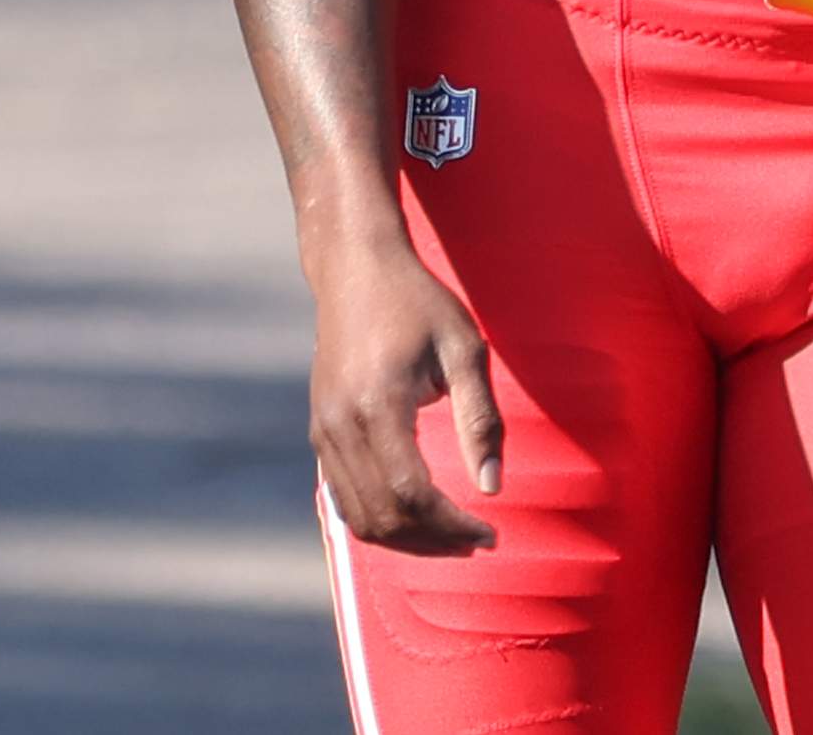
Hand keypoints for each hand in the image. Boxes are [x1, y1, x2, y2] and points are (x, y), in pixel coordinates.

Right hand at [309, 235, 503, 555]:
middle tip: (477, 543)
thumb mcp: (463, 349)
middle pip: (384, 517)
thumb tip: (492, 487)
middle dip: (434, 542)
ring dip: (407, 540)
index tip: (489, 534)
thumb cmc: (418, 303)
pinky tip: (415, 517)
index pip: (412, 495)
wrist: (356, 269)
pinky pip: (344, 499)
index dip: (451, 526)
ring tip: (451, 537)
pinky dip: (379, 521)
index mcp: (378, 405)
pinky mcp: (319, 432)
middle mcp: (341, 427)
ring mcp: (323, 432)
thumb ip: (480, 418)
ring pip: (360, 518)